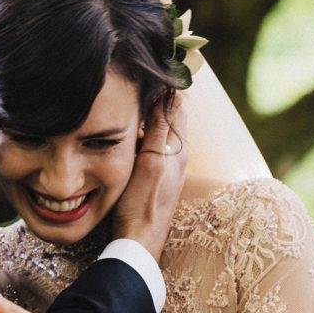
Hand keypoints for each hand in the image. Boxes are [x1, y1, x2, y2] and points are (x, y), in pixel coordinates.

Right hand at [113, 93, 187, 262]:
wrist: (138, 242)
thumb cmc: (141, 203)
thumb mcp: (151, 160)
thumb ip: (162, 128)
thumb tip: (173, 94)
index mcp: (178, 149)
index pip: (176, 108)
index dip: (167, 90)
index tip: (156, 70)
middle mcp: (177, 158)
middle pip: (171, 119)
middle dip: (160, 100)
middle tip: (144, 80)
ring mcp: (168, 170)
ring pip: (162, 134)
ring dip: (153, 117)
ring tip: (138, 101)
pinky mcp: (157, 180)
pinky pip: (155, 148)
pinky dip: (147, 136)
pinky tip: (135, 136)